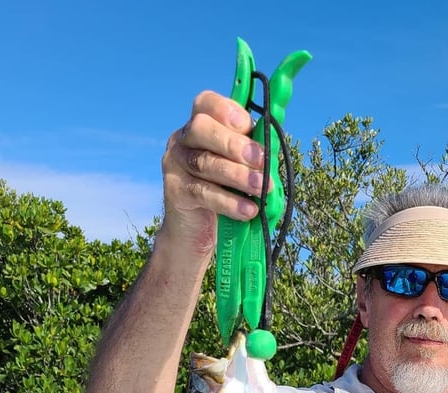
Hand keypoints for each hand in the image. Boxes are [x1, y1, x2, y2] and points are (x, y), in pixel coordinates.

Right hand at [159, 91, 269, 254]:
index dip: (226, 109)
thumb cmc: (225, 195)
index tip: (248, 125)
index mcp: (200, 125)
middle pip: (202, 128)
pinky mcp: (175, 191)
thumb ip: (252, 154)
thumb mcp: (240, 169)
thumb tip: (273, 147)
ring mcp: (175, 164)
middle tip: (260, 160)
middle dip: (234, 143)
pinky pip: (203, 192)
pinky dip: (229, 202)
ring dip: (238, 175)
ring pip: (205, 162)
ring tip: (262, 189)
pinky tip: (248, 210)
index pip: (206, 103)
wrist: (196, 234)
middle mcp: (183, 140)